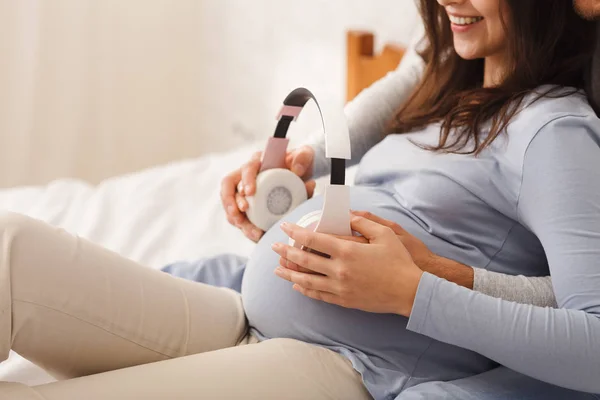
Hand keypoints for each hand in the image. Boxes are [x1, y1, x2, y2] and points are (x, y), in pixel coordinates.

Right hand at [220, 146, 315, 241]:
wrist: (301, 174)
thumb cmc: (299, 163)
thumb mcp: (304, 155)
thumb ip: (303, 157)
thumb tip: (297, 169)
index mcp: (258, 162)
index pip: (246, 168)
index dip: (245, 180)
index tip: (250, 192)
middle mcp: (246, 176)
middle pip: (230, 189)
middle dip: (232, 203)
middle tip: (241, 213)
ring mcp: (244, 191)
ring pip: (232, 205)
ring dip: (237, 219)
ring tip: (251, 231)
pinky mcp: (248, 206)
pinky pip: (239, 217)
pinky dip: (245, 227)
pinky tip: (254, 235)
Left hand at [272, 214, 423, 315]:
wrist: (409, 291)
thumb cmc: (399, 261)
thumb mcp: (384, 234)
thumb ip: (363, 222)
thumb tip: (346, 216)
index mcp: (347, 251)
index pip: (312, 240)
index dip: (295, 233)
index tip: (285, 227)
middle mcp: (339, 270)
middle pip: (304, 260)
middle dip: (286, 252)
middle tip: (274, 247)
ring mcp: (340, 287)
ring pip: (307, 281)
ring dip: (289, 274)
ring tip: (277, 269)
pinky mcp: (344, 300)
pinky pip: (318, 295)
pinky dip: (305, 290)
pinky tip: (297, 286)